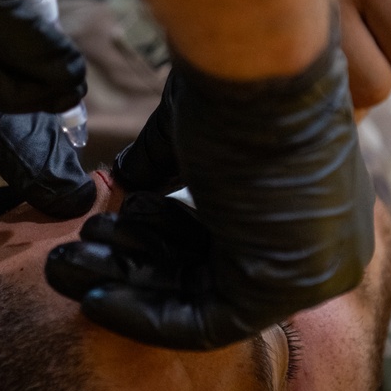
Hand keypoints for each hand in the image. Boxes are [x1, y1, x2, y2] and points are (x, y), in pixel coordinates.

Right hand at [47, 37, 374, 349]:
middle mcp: (320, 246)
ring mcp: (308, 272)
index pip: (226, 241)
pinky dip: (143, 314)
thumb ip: (162, 167)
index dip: (158, 239)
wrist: (257, 66)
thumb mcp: (192, 136)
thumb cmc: (235, 83)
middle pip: (210, 274)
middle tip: (76, 255)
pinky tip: (93, 295)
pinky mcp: (282, 290)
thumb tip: (123, 182)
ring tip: (70, 264)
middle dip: (134, 265)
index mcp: (313, 206)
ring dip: (127, 285)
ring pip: (200, 299)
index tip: (110, 231)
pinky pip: (204, 324)